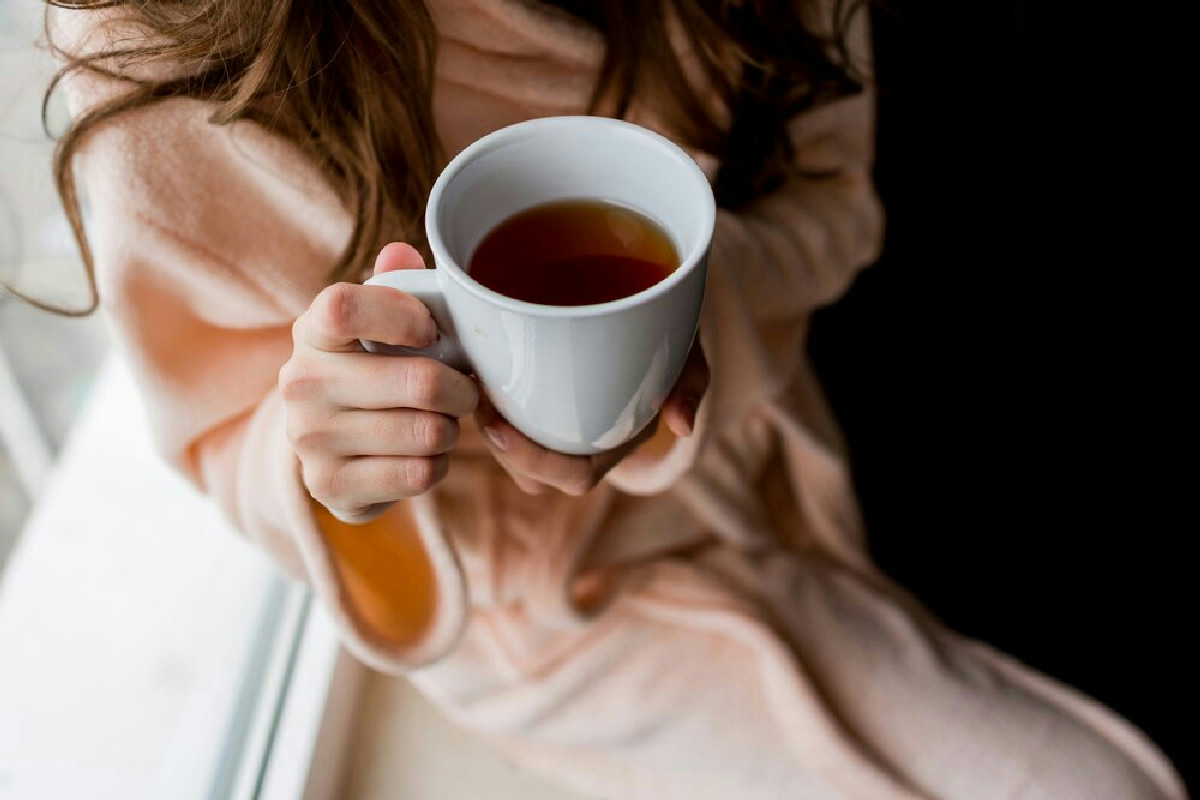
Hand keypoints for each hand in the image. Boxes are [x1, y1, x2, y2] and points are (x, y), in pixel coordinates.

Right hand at [279, 243, 478, 521]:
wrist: (331, 448)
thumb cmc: (371, 369)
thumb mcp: (379, 324)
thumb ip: (395, 284)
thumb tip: (400, 253)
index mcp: (312, 332)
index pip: (344, 306)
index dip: (403, 315)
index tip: (431, 331)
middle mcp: (300, 383)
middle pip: (420, 380)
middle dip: (462, 388)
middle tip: (465, 390)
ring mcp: (310, 440)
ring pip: (428, 432)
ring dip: (450, 430)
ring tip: (440, 422)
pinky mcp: (330, 487)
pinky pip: (419, 475)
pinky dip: (436, 466)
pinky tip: (422, 455)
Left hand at [474, 343, 708, 494]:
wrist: (648, 294)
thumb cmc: (668, 328)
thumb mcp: (686, 349)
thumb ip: (691, 383)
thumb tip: (682, 426)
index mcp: (618, 439)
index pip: (577, 476)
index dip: (537, 464)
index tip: (501, 429)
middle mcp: (587, 438)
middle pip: (536, 474)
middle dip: (502, 450)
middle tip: (480, 404)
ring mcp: (561, 420)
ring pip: (515, 449)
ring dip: (490, 427)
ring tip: (474, 386)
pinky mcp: (537, 395)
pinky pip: (507, 414)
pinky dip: (489, 401)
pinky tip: (475, 368)